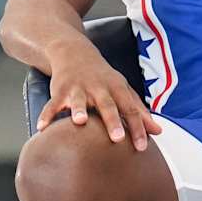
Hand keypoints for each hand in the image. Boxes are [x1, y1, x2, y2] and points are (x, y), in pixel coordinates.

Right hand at [36, 42, 162, 150]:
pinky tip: (42, 128)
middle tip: (117, 138)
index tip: (143, 147)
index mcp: (117, 89)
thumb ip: (139, 111)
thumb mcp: (123, 90)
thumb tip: (159, 131)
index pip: (130, 109)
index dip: (138, 128)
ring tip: (79, 122)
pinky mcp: (60, 91)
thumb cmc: (103, 78)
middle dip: (112, 120)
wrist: (74, 53)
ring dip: (78, 110)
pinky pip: (52, 104)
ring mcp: (78, 88)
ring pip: (78, 100)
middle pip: (107, 105)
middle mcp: (99, 88)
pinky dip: (47, 115)